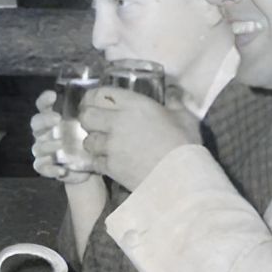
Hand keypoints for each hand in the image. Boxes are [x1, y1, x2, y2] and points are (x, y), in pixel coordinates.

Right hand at [29, 89, 96, 183]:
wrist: (88, 167)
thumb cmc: (87, 141)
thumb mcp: (90, 127)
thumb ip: (89, 116)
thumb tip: (96, 104)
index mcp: (52, 119)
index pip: (43, 106)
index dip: (45, 100)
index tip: (53, 95)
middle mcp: (44, 132)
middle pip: (36, 123)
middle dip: (45, 120)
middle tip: (57, 119)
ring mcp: (42, 149)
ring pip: (38, 145)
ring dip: (48, 145)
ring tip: (60, 144)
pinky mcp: (44, 166)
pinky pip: (40, 166)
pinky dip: (50, 168)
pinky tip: (62, 169)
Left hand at [78, 87, 199, 189]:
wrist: (182, 178)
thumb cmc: (185, 145)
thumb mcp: (185, 117)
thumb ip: (174, 102)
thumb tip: (172, 93)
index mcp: (134, 105)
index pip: (101, 94)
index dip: (93, 98)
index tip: (93, 102)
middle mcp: (117, 122)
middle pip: (86, 116)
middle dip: (88, 119)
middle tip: (95, 124)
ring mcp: (111, 146)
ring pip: (88, 141)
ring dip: (94, 142)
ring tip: (103, 145)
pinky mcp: (110, 167)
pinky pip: (95, 161)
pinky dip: (99, 162)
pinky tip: (109, 162)